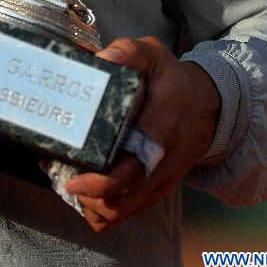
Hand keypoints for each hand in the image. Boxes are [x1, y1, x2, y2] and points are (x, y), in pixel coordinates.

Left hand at [66, 37, 220, 231]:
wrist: (208, 106)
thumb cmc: (172, 80)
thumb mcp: (152, 55)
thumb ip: (126, 52)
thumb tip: (98, 60)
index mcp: (160, 128)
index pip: (133, 169)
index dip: (101, 182)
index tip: (72, 179)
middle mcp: (162, 164)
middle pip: (121, 201)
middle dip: (85, 196)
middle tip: (58, 172)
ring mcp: (160, 182)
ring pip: (121, 213)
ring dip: (90, 205)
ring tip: (67, 178)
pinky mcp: (157, 190)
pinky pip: (127, 213)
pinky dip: (102, 210)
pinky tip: (85, 189)